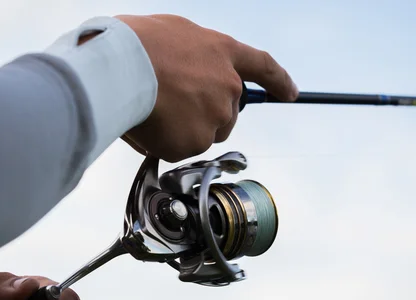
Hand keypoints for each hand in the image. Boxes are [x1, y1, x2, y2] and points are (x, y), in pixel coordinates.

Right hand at [115, 14, 297, 162]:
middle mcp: (227, 87)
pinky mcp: (195, 143)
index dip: (278, 81)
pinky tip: (147, 125)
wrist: (124, 66)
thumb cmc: (139, 44)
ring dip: (183, 129)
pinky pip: (178, 149)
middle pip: (226, 114)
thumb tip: (185, 74)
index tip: (291, 93)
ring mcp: (214, 117)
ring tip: (154, 110)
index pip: (263, 67)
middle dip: (205, 116)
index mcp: (223, 53)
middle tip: (174, 107)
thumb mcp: (174, 33)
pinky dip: (163, 143)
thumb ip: (192, 54)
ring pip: (202, 135)